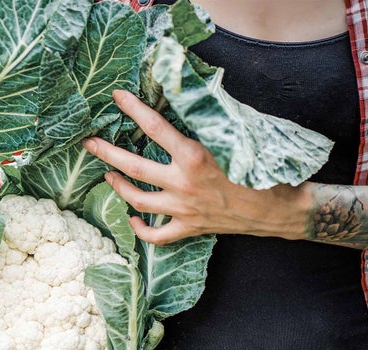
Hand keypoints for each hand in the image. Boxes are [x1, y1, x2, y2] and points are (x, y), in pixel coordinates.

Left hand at [81, 89, 308, 243]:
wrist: (278, 210)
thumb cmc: (261, 169)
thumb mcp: (235, 138)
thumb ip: (207, 122)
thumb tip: (186, 96)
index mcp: (194, 157)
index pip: (154, 127)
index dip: (133, 109)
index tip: (117, 97)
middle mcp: (183, 184)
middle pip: (134, 167)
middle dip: (107, 153)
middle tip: (89, 143)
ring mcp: (183, 209)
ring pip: (138, 200)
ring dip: (118, 186)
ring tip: (108, 174)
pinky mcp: (189, 228)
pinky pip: (156, 236)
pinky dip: (140, 229)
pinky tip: (131, 218)